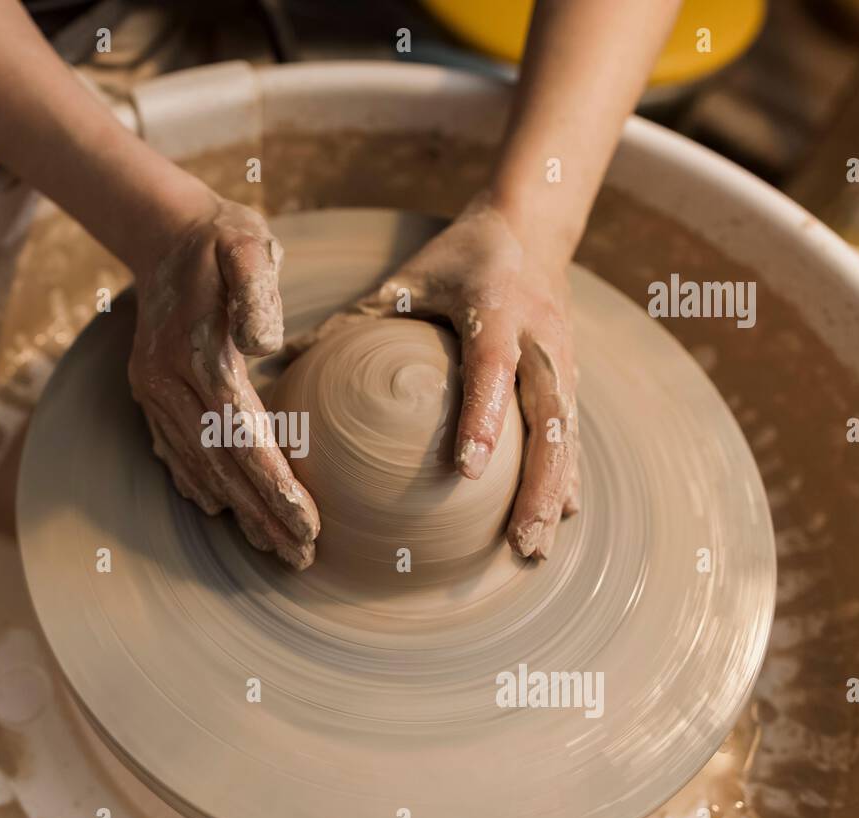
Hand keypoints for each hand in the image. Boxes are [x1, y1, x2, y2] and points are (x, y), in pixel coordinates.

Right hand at [128, 193, 320, 568]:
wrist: (162, 230)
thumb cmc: (221, 239)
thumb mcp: (246, 243)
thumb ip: (257, 288)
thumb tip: (264, 343)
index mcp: (198, 353)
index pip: (244, 435)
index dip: (277, 485)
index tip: (309, 524)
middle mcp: (168, 382)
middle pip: (223, 465)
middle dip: (263, 516)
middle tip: (302, 557)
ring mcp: (153, 391)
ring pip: (199, 466)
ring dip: (238, 512)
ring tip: (276, 549)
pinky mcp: (150, 392)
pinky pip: (175, 451)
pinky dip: (201, 485)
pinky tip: (225, 512)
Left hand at [287, 198, 579, 558]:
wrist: (532, 226)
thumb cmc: (455, 258)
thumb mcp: (405, 278)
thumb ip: (352, 319)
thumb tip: (285, 357)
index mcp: (495, 308)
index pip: (492, 366)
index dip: (485, 416)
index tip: (468, 469)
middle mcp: (539, 337)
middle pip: (550, 416)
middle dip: (538, 482)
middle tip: (519, 541)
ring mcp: (563, 358)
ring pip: (567, 433)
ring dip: (554, 492)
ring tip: (533, 549)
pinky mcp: (571, 374)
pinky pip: (573, 429)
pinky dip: (568, 473)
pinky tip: (561, 517)